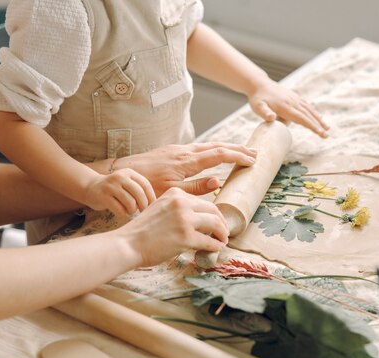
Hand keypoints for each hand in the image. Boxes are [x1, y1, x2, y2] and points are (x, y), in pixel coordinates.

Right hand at [84, 169, 155, 216]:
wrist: (91, 187)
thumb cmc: (115, 189)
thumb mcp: (127, 183)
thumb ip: (139, 188)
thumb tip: (156, 203)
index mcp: (128, 173)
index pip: (145, 184)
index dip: (151, 197)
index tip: (153, 206)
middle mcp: (120, 177)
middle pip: (139, 193)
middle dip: (143, 205)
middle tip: (142, 211)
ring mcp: (110, 186)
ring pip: (130, 203)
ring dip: (132, 210)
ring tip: (129, 210)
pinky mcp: (103, 196)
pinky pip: (119, 209)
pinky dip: (122, 214)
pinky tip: (120, 212)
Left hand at [115, 142, 256, 195]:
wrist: (124, 173)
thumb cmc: (146, 187)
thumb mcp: (172, 192)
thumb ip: (196, 187)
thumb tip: (218, 180)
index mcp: (187, 162)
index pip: (219, 155)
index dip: (237, 156)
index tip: (252, 160)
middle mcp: (185, 152)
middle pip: (217, 146)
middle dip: (237, 149)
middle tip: (254, 153)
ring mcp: (179, 150)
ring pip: (208, 145)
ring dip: (226, 148)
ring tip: (239, 151)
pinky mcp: (173, 151)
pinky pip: (199, 147)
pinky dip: (213, 149)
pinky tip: (214, 153)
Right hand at [116, 188, 227, 266]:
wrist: (128, 244)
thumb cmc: (142, 231)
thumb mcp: (160, 209)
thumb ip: (178, 209)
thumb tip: (200, 219)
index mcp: (175, 193)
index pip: (202, 201)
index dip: (213, 213)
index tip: (216, 222)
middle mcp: (181, 202)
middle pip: (213, 209)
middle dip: (222, 222)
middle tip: (223, 232)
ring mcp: (184, 219)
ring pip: (216, 223)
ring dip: (222, 233)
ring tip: (222, 240)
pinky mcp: (186, 236)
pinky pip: (209, 241)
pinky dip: (216, 246)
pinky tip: (215, 248)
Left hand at [247, 78, 329, 137]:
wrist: (259, 84)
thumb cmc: (257, 98)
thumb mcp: (257, 107)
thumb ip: (264, 113)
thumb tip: (272, 118)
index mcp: (285, 107)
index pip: (301, 118)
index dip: (311, 126)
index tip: (320, 133)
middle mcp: (292, 102)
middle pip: (308, 115)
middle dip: (318, 126)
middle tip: (326, 135)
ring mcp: (294, 99)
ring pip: (309, 110)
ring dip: (318, 119)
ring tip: (327, 128)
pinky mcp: (294, 97)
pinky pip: (306, 105)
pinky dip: (314, 112)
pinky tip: (319, 117)